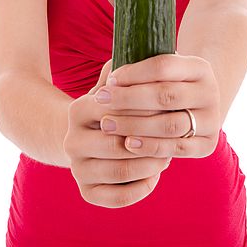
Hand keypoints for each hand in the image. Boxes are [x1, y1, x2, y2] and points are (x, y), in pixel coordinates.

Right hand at [63, 59, 171, 208]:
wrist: (86, 136)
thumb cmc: (113, 104)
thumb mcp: (116, 83)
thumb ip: (128, 67)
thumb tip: (145, 49)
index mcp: (78, 108)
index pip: (118, 109)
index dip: (148, 109)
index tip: (172, 106)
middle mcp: (70, 139)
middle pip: (119, 142)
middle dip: (152, 139)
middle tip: (176, 134)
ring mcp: (76, 167)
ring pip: (121, 170)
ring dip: (151, 163)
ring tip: (170, 153)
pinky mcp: (85, 192)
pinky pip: (118, 196)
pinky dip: (142, 187)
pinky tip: (156, 174)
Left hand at [96, 53, 220, 158]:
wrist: (199, 106)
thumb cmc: (170, 84)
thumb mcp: (164, 71)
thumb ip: (142, 69)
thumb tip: (110, 76)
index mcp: (200, 67)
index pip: (164, 66)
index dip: (134, 73)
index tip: (109, 79)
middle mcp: (211, 92)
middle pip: (165, 95)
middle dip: (128, 98)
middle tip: (100, 100)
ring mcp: (212, 120)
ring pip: (169, 124)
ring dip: (134, 125)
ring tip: (107, 124)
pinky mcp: (208, 145)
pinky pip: (177, 148)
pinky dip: (150, 147)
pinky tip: (128, 144)